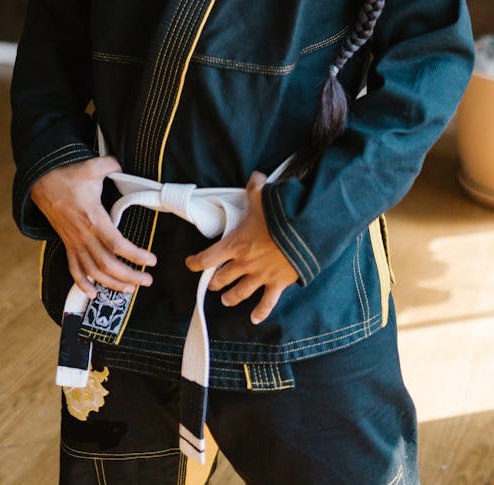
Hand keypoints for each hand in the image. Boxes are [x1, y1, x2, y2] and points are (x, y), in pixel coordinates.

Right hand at [30, 157, 156, 299]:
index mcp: (93, 218)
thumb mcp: (92, 167)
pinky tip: (93, 293)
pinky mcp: (68, 244)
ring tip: (130, 289)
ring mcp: (74, 242)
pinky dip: (82, 283)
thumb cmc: (69, 176)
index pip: (116, 244)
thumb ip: (111, 165)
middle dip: (129, 276)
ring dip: (111, 284)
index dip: (135, 255)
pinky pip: (74, 268)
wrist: (42, 184)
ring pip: (93, 271)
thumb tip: (123, 164)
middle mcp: (84, 235)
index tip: (151, 260)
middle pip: (107, 264)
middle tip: (147, 280)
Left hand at [185, 171, 297, 324]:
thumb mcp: (263, 196)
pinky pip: (266, 303)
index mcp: (235, 243)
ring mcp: (260, 275)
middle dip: (214, 282)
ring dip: (230, 297)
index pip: (207, 258)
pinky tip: (254, 318)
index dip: (195, 263)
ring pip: (239, 293)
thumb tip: (255, 176)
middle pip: (221, 278)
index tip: (190, 263)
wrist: (303, 231)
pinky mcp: (276, 283)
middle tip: (213, 283)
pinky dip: (260, 312)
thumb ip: (255, 187)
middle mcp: (244, 263)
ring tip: (227, 300)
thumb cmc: (279, 213)